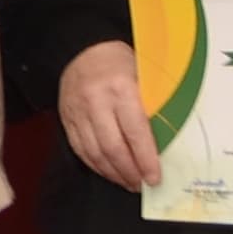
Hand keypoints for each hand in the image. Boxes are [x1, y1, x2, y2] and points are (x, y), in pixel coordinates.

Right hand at [57, 42, 160, 190]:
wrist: (83, 49)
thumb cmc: (121, 62)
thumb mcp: (143, 76)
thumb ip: (152, 105)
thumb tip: (166, 142)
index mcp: (121, 88)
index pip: (135, 132)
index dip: (145, 159)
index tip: (155, 177)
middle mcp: (96, 102)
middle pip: (112, 147)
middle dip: (129, 171)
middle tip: (142, 184)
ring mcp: (78, 112)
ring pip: (94, 152)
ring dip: (112, 173)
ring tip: (128, 183)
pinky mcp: (67, 119)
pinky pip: (80, 149)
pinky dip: (95, 165)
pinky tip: (108, 172)